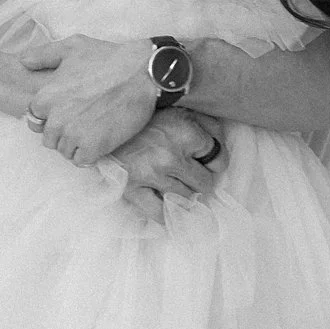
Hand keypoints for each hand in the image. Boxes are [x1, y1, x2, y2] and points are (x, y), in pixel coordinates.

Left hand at [23, 34, 161, 166]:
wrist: (145, 73)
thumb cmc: (109, 58)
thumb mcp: (73, 46)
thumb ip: (43, 55)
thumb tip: (23, 61)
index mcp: (45, 98)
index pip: (35, 119)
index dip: (52, 116)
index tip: (69, 111)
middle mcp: (55, 119)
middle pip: (49, 139)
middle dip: (63, 132)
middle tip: (84, 120)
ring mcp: (74, 135)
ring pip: (65, 151)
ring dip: (77, 144)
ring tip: (95, 130)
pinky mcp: (93, 147)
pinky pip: (82, 161)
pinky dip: (90, 154)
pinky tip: (101, 140)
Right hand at [107, 108, 223, 203]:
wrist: (107, 124)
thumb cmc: (149, 118)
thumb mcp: (183, 112)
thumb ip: (209, 126)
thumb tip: (222, 145)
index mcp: (186, 134)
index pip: (218, 159)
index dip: (216, 161)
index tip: (208, 160)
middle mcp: (170, 157)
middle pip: (204, 183)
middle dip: (201, 179)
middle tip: (192, 174)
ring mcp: (151, 175)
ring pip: (186, 199)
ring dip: (186, 195)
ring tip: (180, 187)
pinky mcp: (133, 189)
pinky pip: (158, 213)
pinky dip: (167, 216)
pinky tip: (171, 211)